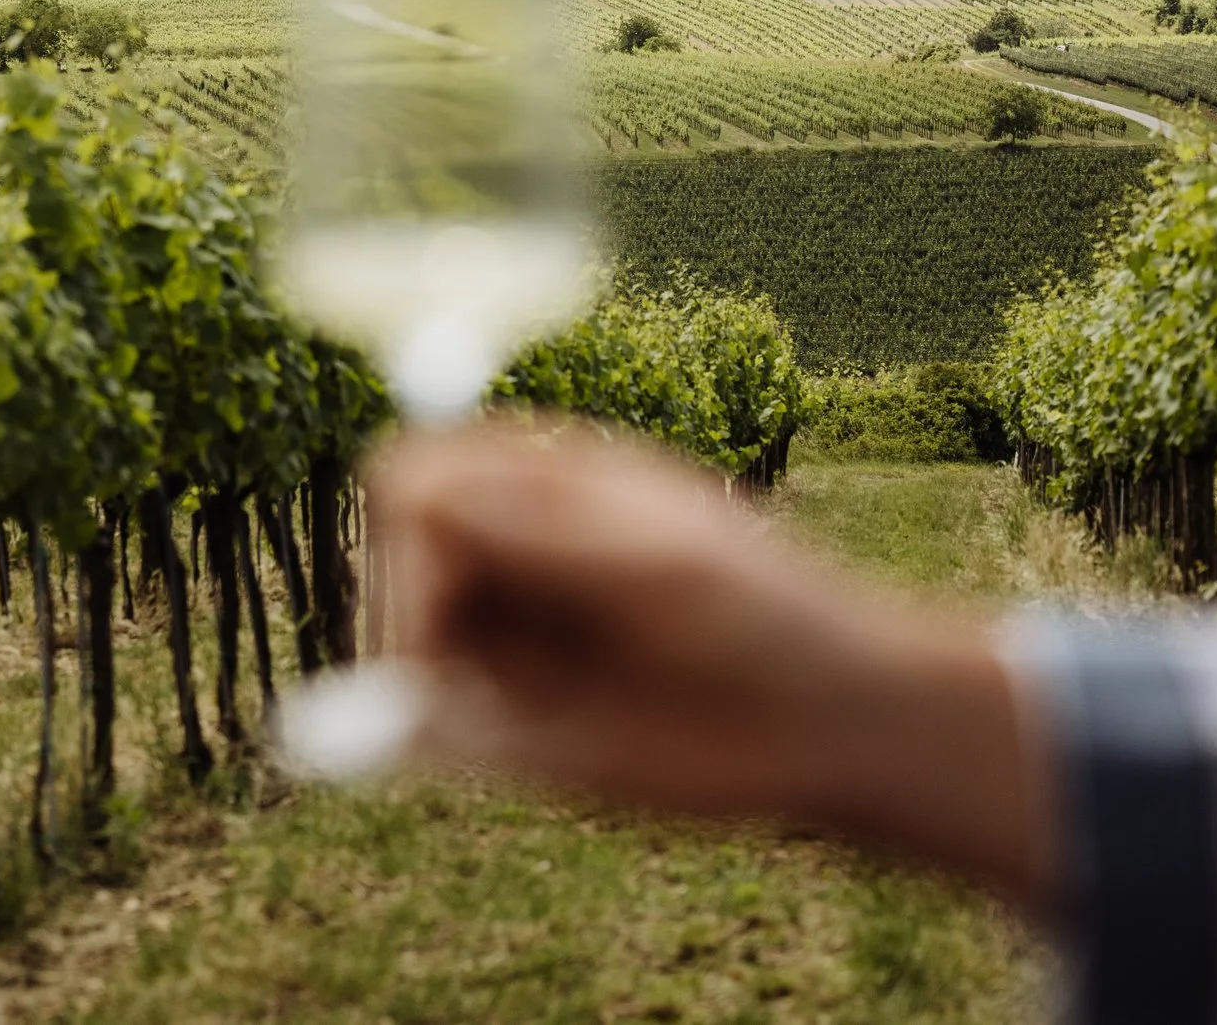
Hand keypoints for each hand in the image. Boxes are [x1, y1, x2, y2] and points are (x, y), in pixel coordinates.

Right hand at [372, 417, 1054, 903]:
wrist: (828, 723)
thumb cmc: (763, 621)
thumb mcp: (659, 567)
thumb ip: (540, 530)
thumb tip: (412, 495)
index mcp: (544, 479)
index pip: (409, 475)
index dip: (403, 535)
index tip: (440, 610)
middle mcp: (514, 544)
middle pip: (388, 560)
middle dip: (416, 618)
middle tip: (503, 679)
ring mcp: (512, 625)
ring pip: (408, 645)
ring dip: (451, 683)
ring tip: (564, 703)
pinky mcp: (519, 708)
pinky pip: (436, 722)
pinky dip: (463, 737)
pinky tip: (554, 742)